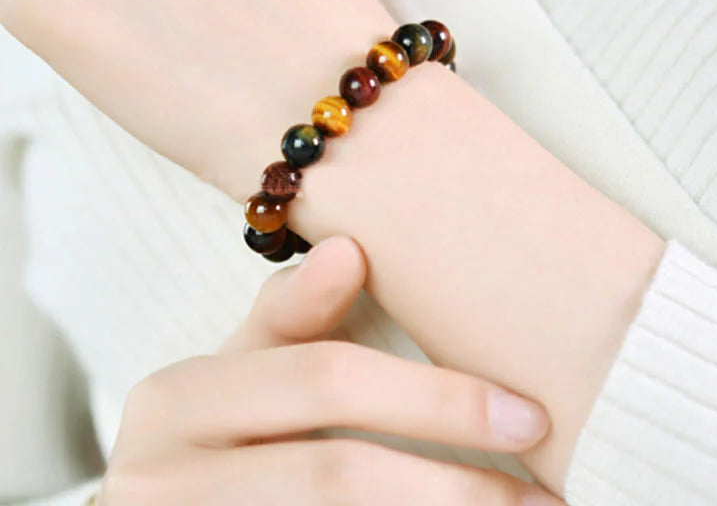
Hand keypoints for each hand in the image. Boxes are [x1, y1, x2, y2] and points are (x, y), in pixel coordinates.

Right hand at [96, 235, 561, 504]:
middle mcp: (160, 475)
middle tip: (543, 498)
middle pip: (337, 472)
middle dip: (453, 486)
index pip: (325, 382)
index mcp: (177, 399)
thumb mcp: (240, 368)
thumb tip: (350, 248)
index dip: (434, 401)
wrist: (159, 500)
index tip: (527, 415)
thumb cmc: (211, 430)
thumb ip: (290, 316)